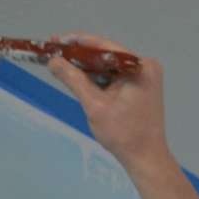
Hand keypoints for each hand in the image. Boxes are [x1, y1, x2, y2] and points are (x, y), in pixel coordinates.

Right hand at [45, 32, 171, 171]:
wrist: (145, 158)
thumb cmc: (122, 133)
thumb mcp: (94, 105)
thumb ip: (73, 80)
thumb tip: (52, 61)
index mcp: (139, 66)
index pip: (104, 47)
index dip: (77, 43)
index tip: (55, 41)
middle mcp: (145, 66)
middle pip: (107, 56)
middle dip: (80, 56)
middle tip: (54, 53)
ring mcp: (145, 77)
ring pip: (110, 66)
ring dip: (88, 68)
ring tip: (62, 65)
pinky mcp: (142, 87)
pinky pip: (115, 76)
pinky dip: (98, 78)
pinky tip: (80, 78)